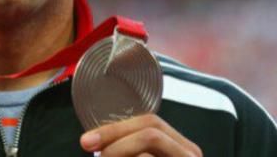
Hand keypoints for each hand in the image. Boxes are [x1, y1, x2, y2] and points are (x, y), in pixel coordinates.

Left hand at [79, 114, 201, 156]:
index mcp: (178, 147)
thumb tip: (95, 143)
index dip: (115, 128)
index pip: (149, 123)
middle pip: (150, 127)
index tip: (87, 140)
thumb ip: (128, 149)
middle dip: (114, 132)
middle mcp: (190, 152)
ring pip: (150, 138)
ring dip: (119, 149)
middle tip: (88, 145)